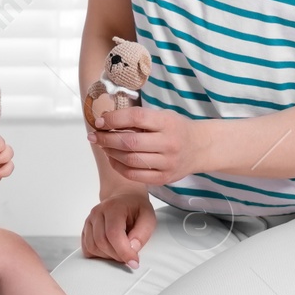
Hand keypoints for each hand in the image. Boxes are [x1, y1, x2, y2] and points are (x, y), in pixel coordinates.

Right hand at [81, 191, 155, 267]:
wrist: (125, 198)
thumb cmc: (136, 208)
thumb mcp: (148, 217)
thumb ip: (142, 233)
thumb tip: (132, 249)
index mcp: (113, 207)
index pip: (113, 233)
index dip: (123, 251)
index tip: (134, 262)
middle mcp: (97, 212)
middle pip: (102, 242)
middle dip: (117, 255)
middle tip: (130, 256)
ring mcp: (89, 220)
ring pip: (92, 247)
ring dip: (108, 256)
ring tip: (121, 251)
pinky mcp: (86, 229)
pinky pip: (87, 248)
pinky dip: (98, 255)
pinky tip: (110, 250)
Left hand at [87, 106, 203, 186]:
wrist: (201, 147)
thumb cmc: (177, 128)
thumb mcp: (163, 115)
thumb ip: (138, 118)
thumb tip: (106, 120)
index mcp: (168, 123)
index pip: (136, 117)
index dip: (114, 119)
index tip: (100, 121)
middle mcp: (169, 143)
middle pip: (130, 142)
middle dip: (106, 139)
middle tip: (93, 136)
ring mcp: (167, 163)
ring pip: (130, 160)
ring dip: (111, 153)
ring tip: (103, 146)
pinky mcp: (164, 178)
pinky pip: (135, 175)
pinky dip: (119, 167)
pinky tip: (113, 159)